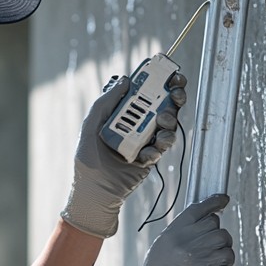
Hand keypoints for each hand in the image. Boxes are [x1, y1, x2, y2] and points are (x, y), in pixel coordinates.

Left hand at [60, 71, 186, 237]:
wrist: (96, 193)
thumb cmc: (87, 160)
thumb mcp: (91, 125)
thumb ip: (105, 101)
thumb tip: (125, 79)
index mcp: (121, 113)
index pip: (142, 91)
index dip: (157, 79)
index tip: (169, 72)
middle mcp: (135, 124)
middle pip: (161, 103)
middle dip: (173, 95)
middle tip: (177, 92)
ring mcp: (145, 139)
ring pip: (167, 122)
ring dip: (169, 118)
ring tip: (162, 122)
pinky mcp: (151, 156)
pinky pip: (163, 145)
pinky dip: (159, 146)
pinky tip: (148, 152)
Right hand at [110, 193, 235, 265]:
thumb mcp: (161, 248)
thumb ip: (181, 232)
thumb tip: (205, 219)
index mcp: (175, 235)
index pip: (200, 210)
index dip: (215, 202)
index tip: (223, 200)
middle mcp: (191, 245)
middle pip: (218, 228)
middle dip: (216, 237)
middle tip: (208, 248)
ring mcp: (205, 263)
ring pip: (227, 249)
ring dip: (221, 256)